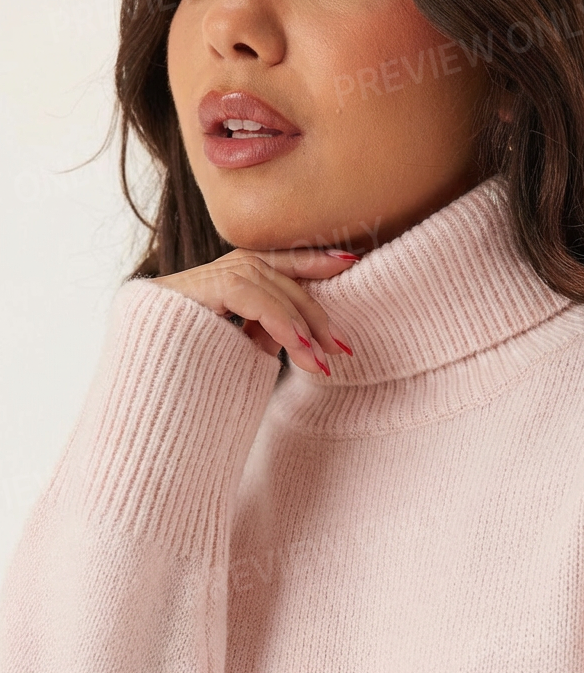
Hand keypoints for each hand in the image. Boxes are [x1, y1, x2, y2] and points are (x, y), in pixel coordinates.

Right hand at [148, 246, 359, 374]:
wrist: (145, 413)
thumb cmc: (191, 393)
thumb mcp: (239, 358)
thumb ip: (264, 336)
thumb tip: (304, 332)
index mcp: (218, 288)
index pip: (270, 263)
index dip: (309, 259)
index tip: (349, 261)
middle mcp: (204, 277)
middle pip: (270, 270)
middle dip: (313, 307)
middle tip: (342, 344)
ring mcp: (190, 282)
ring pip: (259, 278)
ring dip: (297, 320)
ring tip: (321, 357)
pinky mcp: (183, 293)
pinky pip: (242, 293)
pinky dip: (276, 318)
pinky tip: (299, 345)